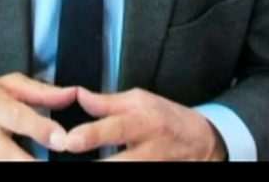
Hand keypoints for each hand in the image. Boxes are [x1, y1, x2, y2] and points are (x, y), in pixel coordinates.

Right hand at [0, 72, 77, 160]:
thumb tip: (72, 94)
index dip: (39, 129)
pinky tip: (30, 167)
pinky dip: (9, 172)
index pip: (17, 117)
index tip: (61, 140)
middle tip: (52, 166)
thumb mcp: (9, 86)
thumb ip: (41, 92)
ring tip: (45, 167)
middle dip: (29, 163)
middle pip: (6, 154)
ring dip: (22, 168)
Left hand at [61, 87, 227, 160]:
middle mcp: (149, 150)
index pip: (115, 128)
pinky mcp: (153, 176)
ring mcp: (153, 167)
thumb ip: (106, 102)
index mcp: (144, 122)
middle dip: (96, 166)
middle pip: (120, 163)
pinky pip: (130, 178)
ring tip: (74, 168)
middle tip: (67, 157)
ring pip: (125, 172)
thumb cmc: (165, 118)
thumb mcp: (139, 101)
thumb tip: (78, 95)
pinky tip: (97, 167)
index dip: (92, 135)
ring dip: (102, 170)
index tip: (69, 141)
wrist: (201, 142)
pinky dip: (114, 173)